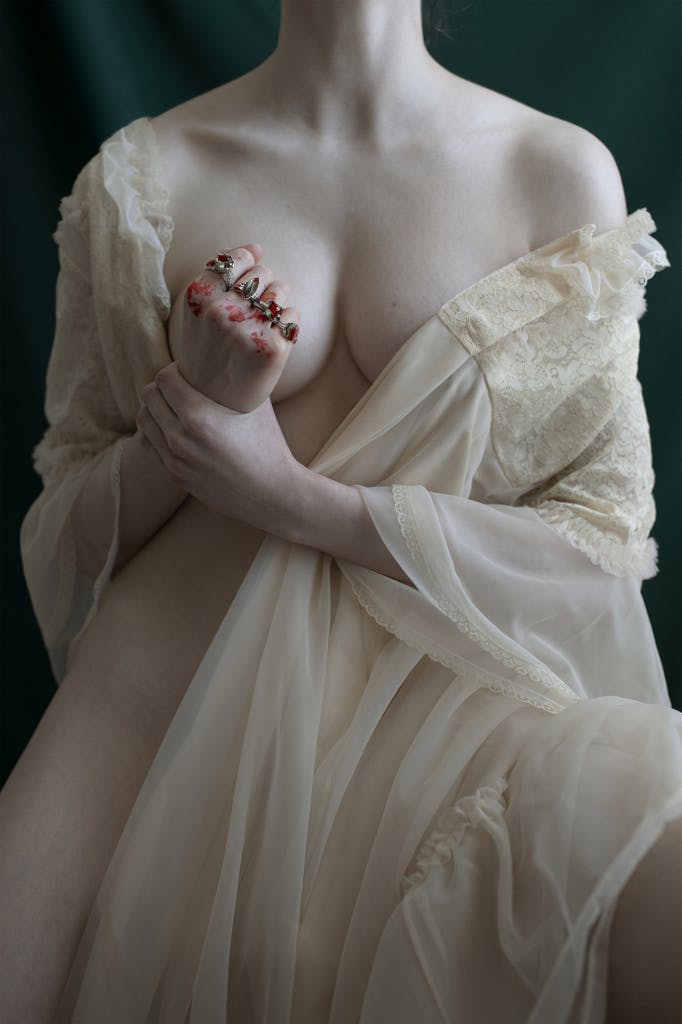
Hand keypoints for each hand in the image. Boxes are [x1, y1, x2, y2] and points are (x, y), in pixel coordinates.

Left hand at [136, 361, 303, 534]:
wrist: (271, 495)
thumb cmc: (270, 447)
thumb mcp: (259, 406)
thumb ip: (243, 379)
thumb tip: (240, 353)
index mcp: (199, 418)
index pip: (164, 379)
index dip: (173, 370)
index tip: (185, 371)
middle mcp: (181, 439)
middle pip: (149, 397)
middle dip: (160, 386)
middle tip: (176, 386)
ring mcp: (174, 460)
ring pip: (143, 421)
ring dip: (153, 408)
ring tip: (170, 405)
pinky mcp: (174, 476)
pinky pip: (150, 445)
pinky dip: (155, 431)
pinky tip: (169, 427)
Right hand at [167, 242, 301, 411]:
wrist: (212, 401)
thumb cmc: (208, 350)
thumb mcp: (200, 309)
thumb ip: (222, 275)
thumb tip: (256, 247)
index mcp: (199, 296)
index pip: (236, 259)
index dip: (244, 271)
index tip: (239, 292)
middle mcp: (222, 311)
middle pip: (261, 273)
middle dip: (260, 289)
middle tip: (247, 318)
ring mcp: (248, 330)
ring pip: (280, 290)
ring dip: (275, 304)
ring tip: (259, 328)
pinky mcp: (274, 348)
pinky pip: (293, 315)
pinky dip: (287, 325)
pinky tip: (271, 341)